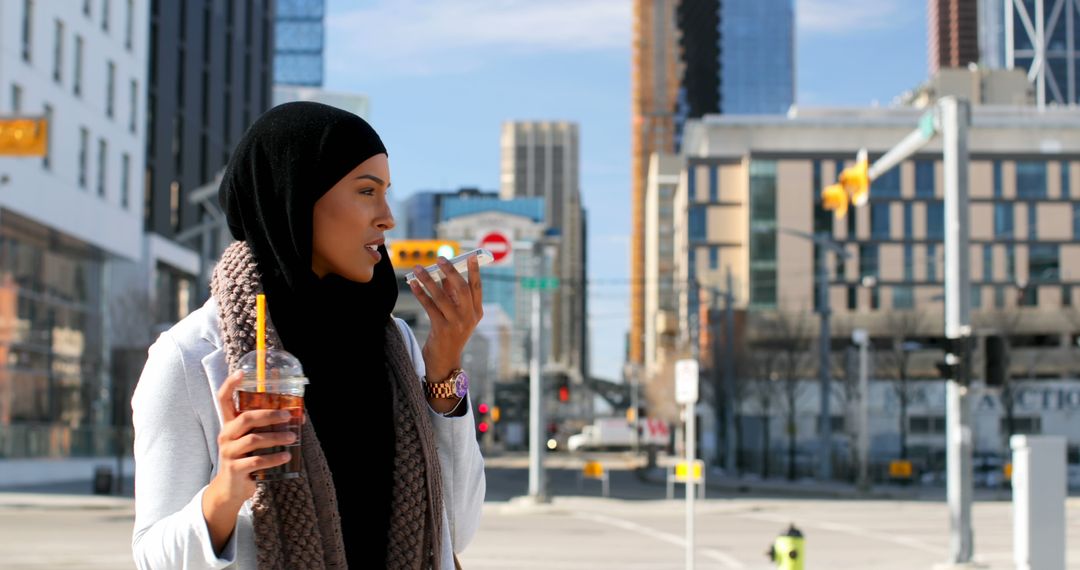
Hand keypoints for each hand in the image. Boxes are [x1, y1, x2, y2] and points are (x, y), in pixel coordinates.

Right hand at [208, 371, 295, 506]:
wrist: (231, 488)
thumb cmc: (247, 457)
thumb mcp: (253, 439)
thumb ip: (268, 426)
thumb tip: (299, 414)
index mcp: (230, 424)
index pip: (223, 399)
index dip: (230, 385)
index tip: (241, 372)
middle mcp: (226, 435)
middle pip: (245, 418)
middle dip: (269, 414)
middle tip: (287, 416)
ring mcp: (228, 452)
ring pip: (254, 440)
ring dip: (276, 437)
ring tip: (292, 438)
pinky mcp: (235, 469)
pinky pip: (257, 461)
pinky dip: (274, 458)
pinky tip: (287, 456)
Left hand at [408, 255, 483, 381]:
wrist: (445, 361)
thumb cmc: (450, 334)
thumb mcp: (457, 315)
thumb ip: (454, 296)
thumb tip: (445, 274)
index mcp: (477, 312)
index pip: (477, 287)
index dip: (474, 271)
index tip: (470, 255)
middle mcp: (469, 317)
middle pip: (461, 289)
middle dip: (450, 271)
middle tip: (439, 259)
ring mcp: (456, 324)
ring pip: (441, 296)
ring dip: (428, 280)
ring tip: (418, 268)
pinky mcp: (441, 329)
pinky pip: (429, 306)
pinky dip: (420, 293)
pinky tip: (413, 284)